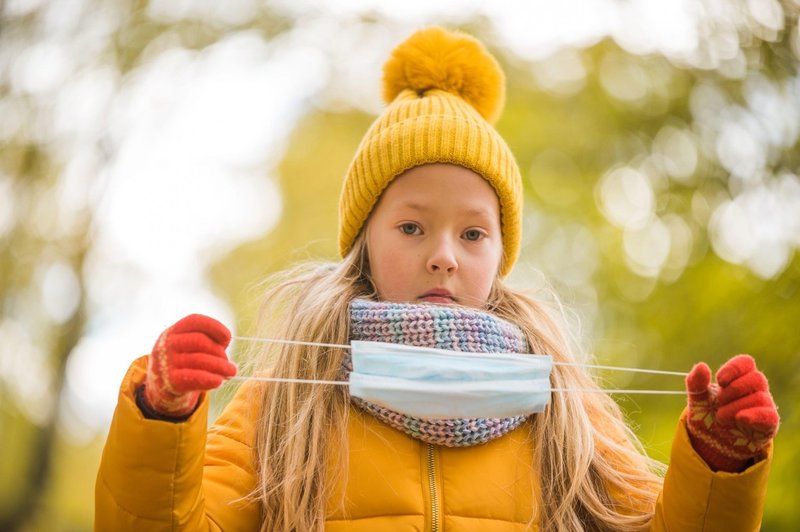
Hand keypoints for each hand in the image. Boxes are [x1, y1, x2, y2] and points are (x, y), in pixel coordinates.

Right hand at [141, 314, 236, 417]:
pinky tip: (219, 381)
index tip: (228, 338)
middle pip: (199, 341)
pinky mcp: (169, 381)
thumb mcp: (190, 348)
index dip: (214, 326)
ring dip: (221, 366)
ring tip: (231, 372)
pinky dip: (210, 379)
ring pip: (199, 360)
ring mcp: (166, 362)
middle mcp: (167, 344)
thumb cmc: (184, 364)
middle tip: (230, 364)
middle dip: (219, 351)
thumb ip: (208, 344)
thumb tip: (227, 353)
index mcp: (174, 331)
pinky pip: (193, 378)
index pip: (195, 321)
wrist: (161, 388)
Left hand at [685, 354, 778, 471]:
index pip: (746, 363)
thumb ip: (696, 383)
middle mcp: (755, 390)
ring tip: (720, 417)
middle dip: (734, 389)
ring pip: (760, 398)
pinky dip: (754, 416)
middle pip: (756, 378)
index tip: (720, 380)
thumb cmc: (707, 413)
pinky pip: (769, 417)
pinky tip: (741, 419)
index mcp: (739, 378)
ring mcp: (763, 407)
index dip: (734, 369)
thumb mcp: (697, 398)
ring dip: (736, 407)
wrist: (711, 440)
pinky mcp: (767, 425)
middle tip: (718, 401)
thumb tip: (701, 366)